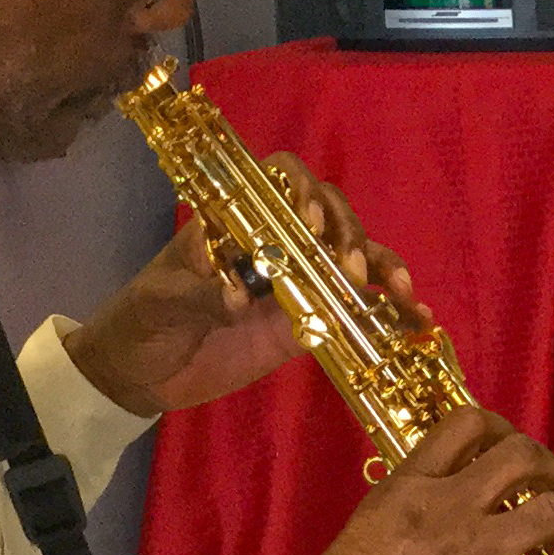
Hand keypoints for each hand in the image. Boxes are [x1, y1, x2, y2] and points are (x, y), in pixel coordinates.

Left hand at [65, 153, 427, 417]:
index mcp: (237, 223)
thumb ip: (201, 294)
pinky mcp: (310, 322)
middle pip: (329, 213)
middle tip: (348, 268)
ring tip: (399, 289)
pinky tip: (414, 315)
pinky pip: (354, 307)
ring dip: (381, 264)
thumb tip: (242, 296)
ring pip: (352, 255)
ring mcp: (297, 281)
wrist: (138, 375)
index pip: (279, 180)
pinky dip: (387, 307)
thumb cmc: (141, 323)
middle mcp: (276, 242)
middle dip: (347, 233)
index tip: (310, 225)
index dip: (302, 190)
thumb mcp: (161, 303)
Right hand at [269, 407, 553, 554]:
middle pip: (519, 457)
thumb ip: (405, 511)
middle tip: (553, 481)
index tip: (510, 443)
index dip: (500, 428)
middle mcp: (446, 508)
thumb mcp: (361, 532)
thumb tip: (436, 510)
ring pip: (551, 509)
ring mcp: (474, 553)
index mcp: (406, 487)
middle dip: (548, 465)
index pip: (464, 426)